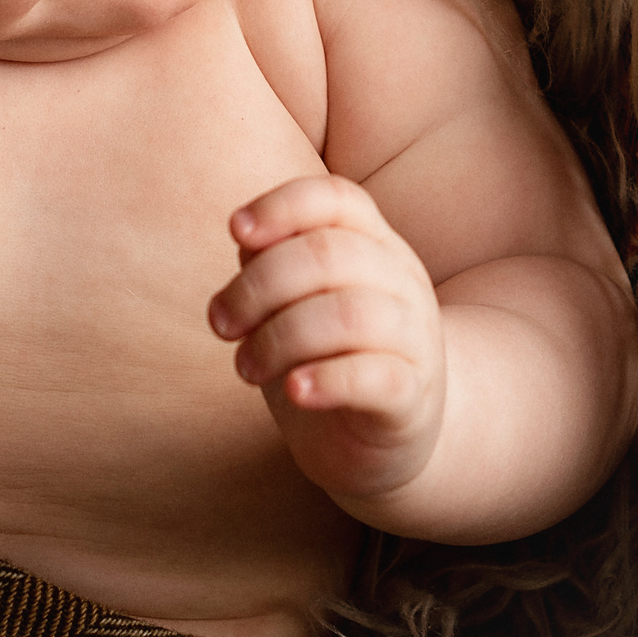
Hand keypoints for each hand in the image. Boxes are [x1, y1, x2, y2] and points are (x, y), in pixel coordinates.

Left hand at [206, 174, 445, 505]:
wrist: (389, 436)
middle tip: (221, 325)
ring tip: (246, 367)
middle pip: (330, 254)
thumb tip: (246, 237)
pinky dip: (326, 380)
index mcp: (375, 246)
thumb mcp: (296, 303)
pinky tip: (294, 391)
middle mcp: (402, 282)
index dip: (283, 206)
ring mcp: (415, 339)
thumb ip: (274, 264)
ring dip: (279, 338)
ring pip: (350, 315)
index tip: (235, 232)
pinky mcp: (412, 398)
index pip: (338, 200)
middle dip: (259, 286)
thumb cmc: (328, 357)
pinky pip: (376, 377)